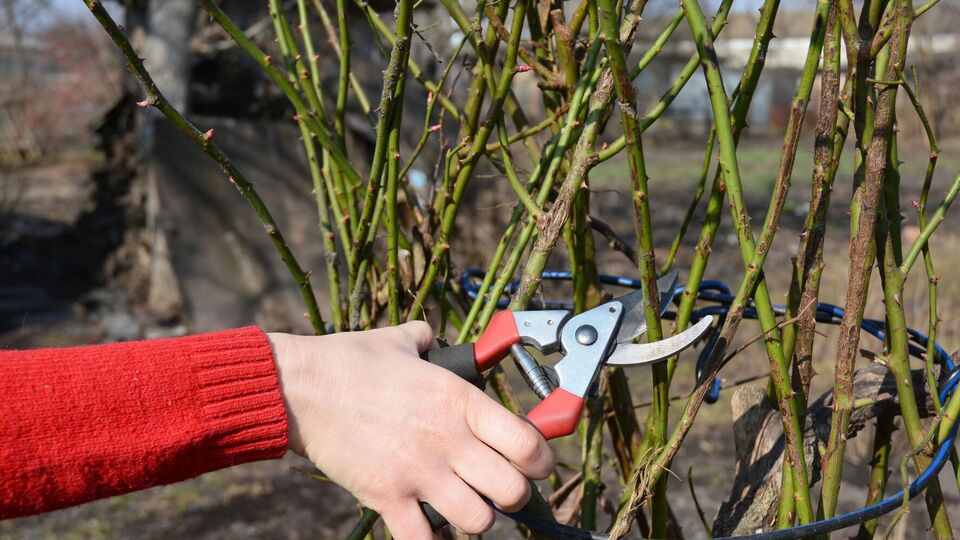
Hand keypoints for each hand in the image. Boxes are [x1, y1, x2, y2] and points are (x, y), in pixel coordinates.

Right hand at [268, 322, 554, 538]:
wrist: (300, 387)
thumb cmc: (350, 361)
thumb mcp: (402, 340)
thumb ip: (429, 340)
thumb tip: (433, 337)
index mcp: (460, 400)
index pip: (529, 444)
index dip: (542, 461)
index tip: (536, 464)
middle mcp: (448, 439)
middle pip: (513, 491)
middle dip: (513, 495)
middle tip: (498, 488)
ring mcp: (418, 471)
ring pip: (477, 521)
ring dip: (474, 518)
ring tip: (461, 505)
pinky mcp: (386, 496)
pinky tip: (427, 526)